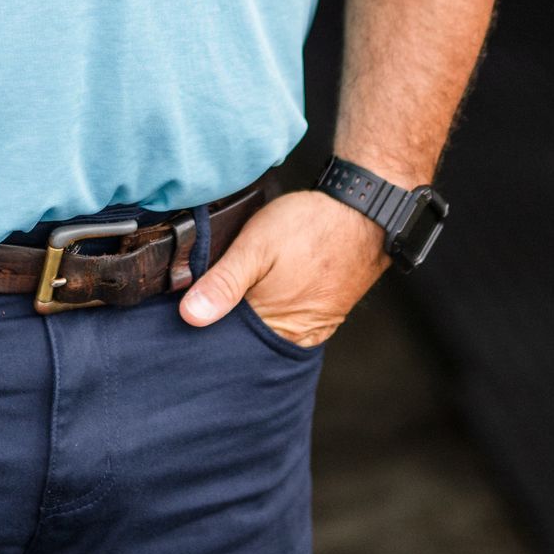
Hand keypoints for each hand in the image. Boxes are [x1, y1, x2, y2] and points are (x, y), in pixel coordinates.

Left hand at [178, 187, 385, 347]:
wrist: (364, 212)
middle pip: (249, 340)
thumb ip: (224, 282)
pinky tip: (268, 290)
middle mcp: (295, 335)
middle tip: (215, 291)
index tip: (188, 308)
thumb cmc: (311, 226)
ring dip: (252, 316)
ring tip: (243, 287)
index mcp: (273, 325)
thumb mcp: (256, 246)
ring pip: (269, 332)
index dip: (206, 325)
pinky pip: (291, 323)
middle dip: (228, 323)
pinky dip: (275, 312)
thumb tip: (190, 317)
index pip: (227, 341)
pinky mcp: (326, 315)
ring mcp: (313, 328)